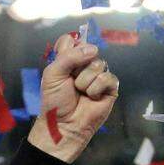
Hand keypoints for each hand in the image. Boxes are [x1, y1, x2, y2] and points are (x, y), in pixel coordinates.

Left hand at [27, 32, 119, 163]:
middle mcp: (83, 65)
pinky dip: (96, 89)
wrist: (64, 124)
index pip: (71, 41)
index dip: (69, 48)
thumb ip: (68, 57)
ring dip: (85, 81)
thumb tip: (93, 49)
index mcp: (67, 61)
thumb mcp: (53, 75)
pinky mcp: (110, 87)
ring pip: (98, 64)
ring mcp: (97, 75)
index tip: (64, 60)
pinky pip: (107, 78)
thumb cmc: (55, 101)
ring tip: (80, 93)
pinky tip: (91, 98)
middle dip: (76, 68)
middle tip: (70, 83)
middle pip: (88, 50)